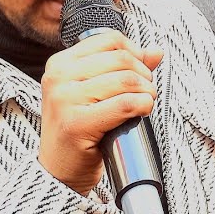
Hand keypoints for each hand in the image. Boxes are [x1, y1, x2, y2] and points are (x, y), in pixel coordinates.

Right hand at [38, 30, 163, 195]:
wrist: (59, 172)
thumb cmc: (81, 131)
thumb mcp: (97, 93)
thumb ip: (123, 68)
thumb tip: (156, 51)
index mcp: (60, 63)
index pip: (110, 40)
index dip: (135, 54)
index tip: (140, 73)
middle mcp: (58, 77)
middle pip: (121, 59)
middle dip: (144, 75)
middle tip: (145, 92)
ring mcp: (64, 99)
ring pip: (126, 80)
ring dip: (146, 92)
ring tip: (144, 104)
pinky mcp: (76, 123)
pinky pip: (125, 104)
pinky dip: (142, 106)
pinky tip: (141, 113)